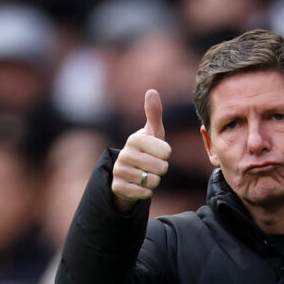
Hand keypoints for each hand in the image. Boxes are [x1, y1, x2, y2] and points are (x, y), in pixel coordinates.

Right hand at [112, 89, 170, 210]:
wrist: (128, 172)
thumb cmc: (147, 149)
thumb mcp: (152, 132)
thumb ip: (154, 113)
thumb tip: (151, 91)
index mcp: (135, 139)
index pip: (166, 152)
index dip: (166, 155)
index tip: (157, 152)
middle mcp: (124, 154)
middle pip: (161, 168)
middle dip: (161, 169)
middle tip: (152, 165)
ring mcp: (119, 171)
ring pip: (153, 182)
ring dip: (154, 181)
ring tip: (145, 174)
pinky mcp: (118, 187)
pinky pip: (144, 193)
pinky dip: (146, 192)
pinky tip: (140, 185)